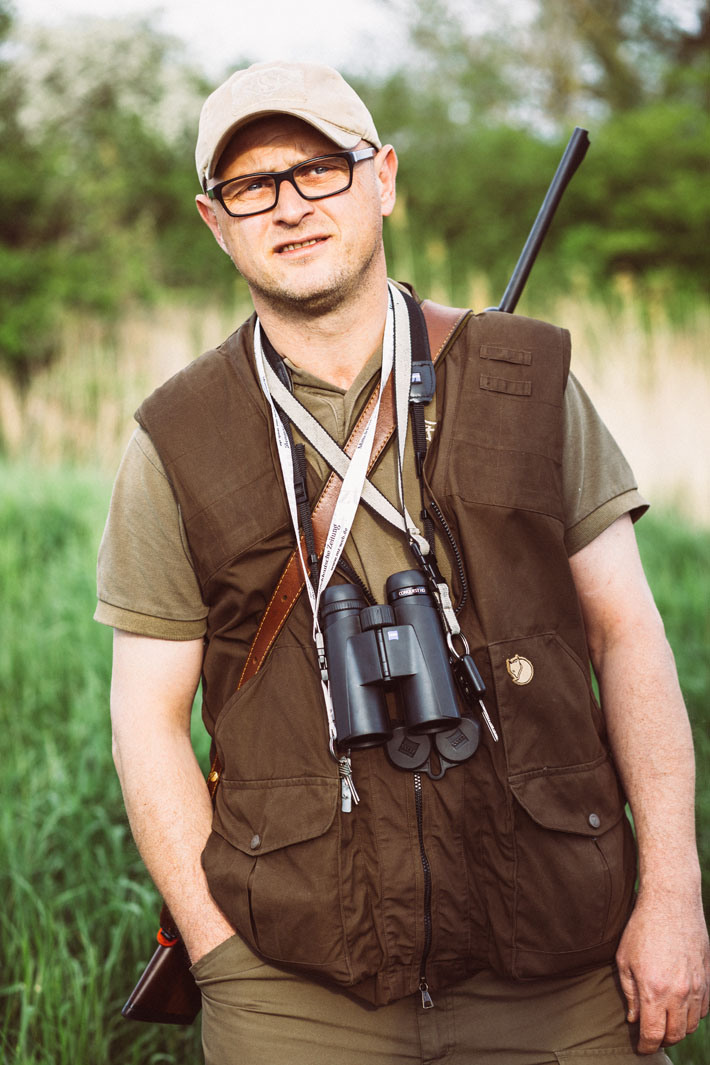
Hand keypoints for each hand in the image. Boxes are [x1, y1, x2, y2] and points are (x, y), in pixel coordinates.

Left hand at [616, 889, 709, 1052]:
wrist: (671, 902)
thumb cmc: (642, 927)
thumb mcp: (624, 959)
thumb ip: (629, 993)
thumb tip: (634, 1019)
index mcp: (653, 989)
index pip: (653, 1033)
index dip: (646, 1046)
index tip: (641, 1048)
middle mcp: (678, 992)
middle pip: (675, 1034)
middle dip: (662, 1040)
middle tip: (651, 1035)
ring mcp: (696, 986)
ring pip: (691, 1025)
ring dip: (678, 1029)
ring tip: (665, 1021)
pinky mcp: (707, 978)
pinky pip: (703, 1010)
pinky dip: (692, 1015)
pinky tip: (680, 1007)